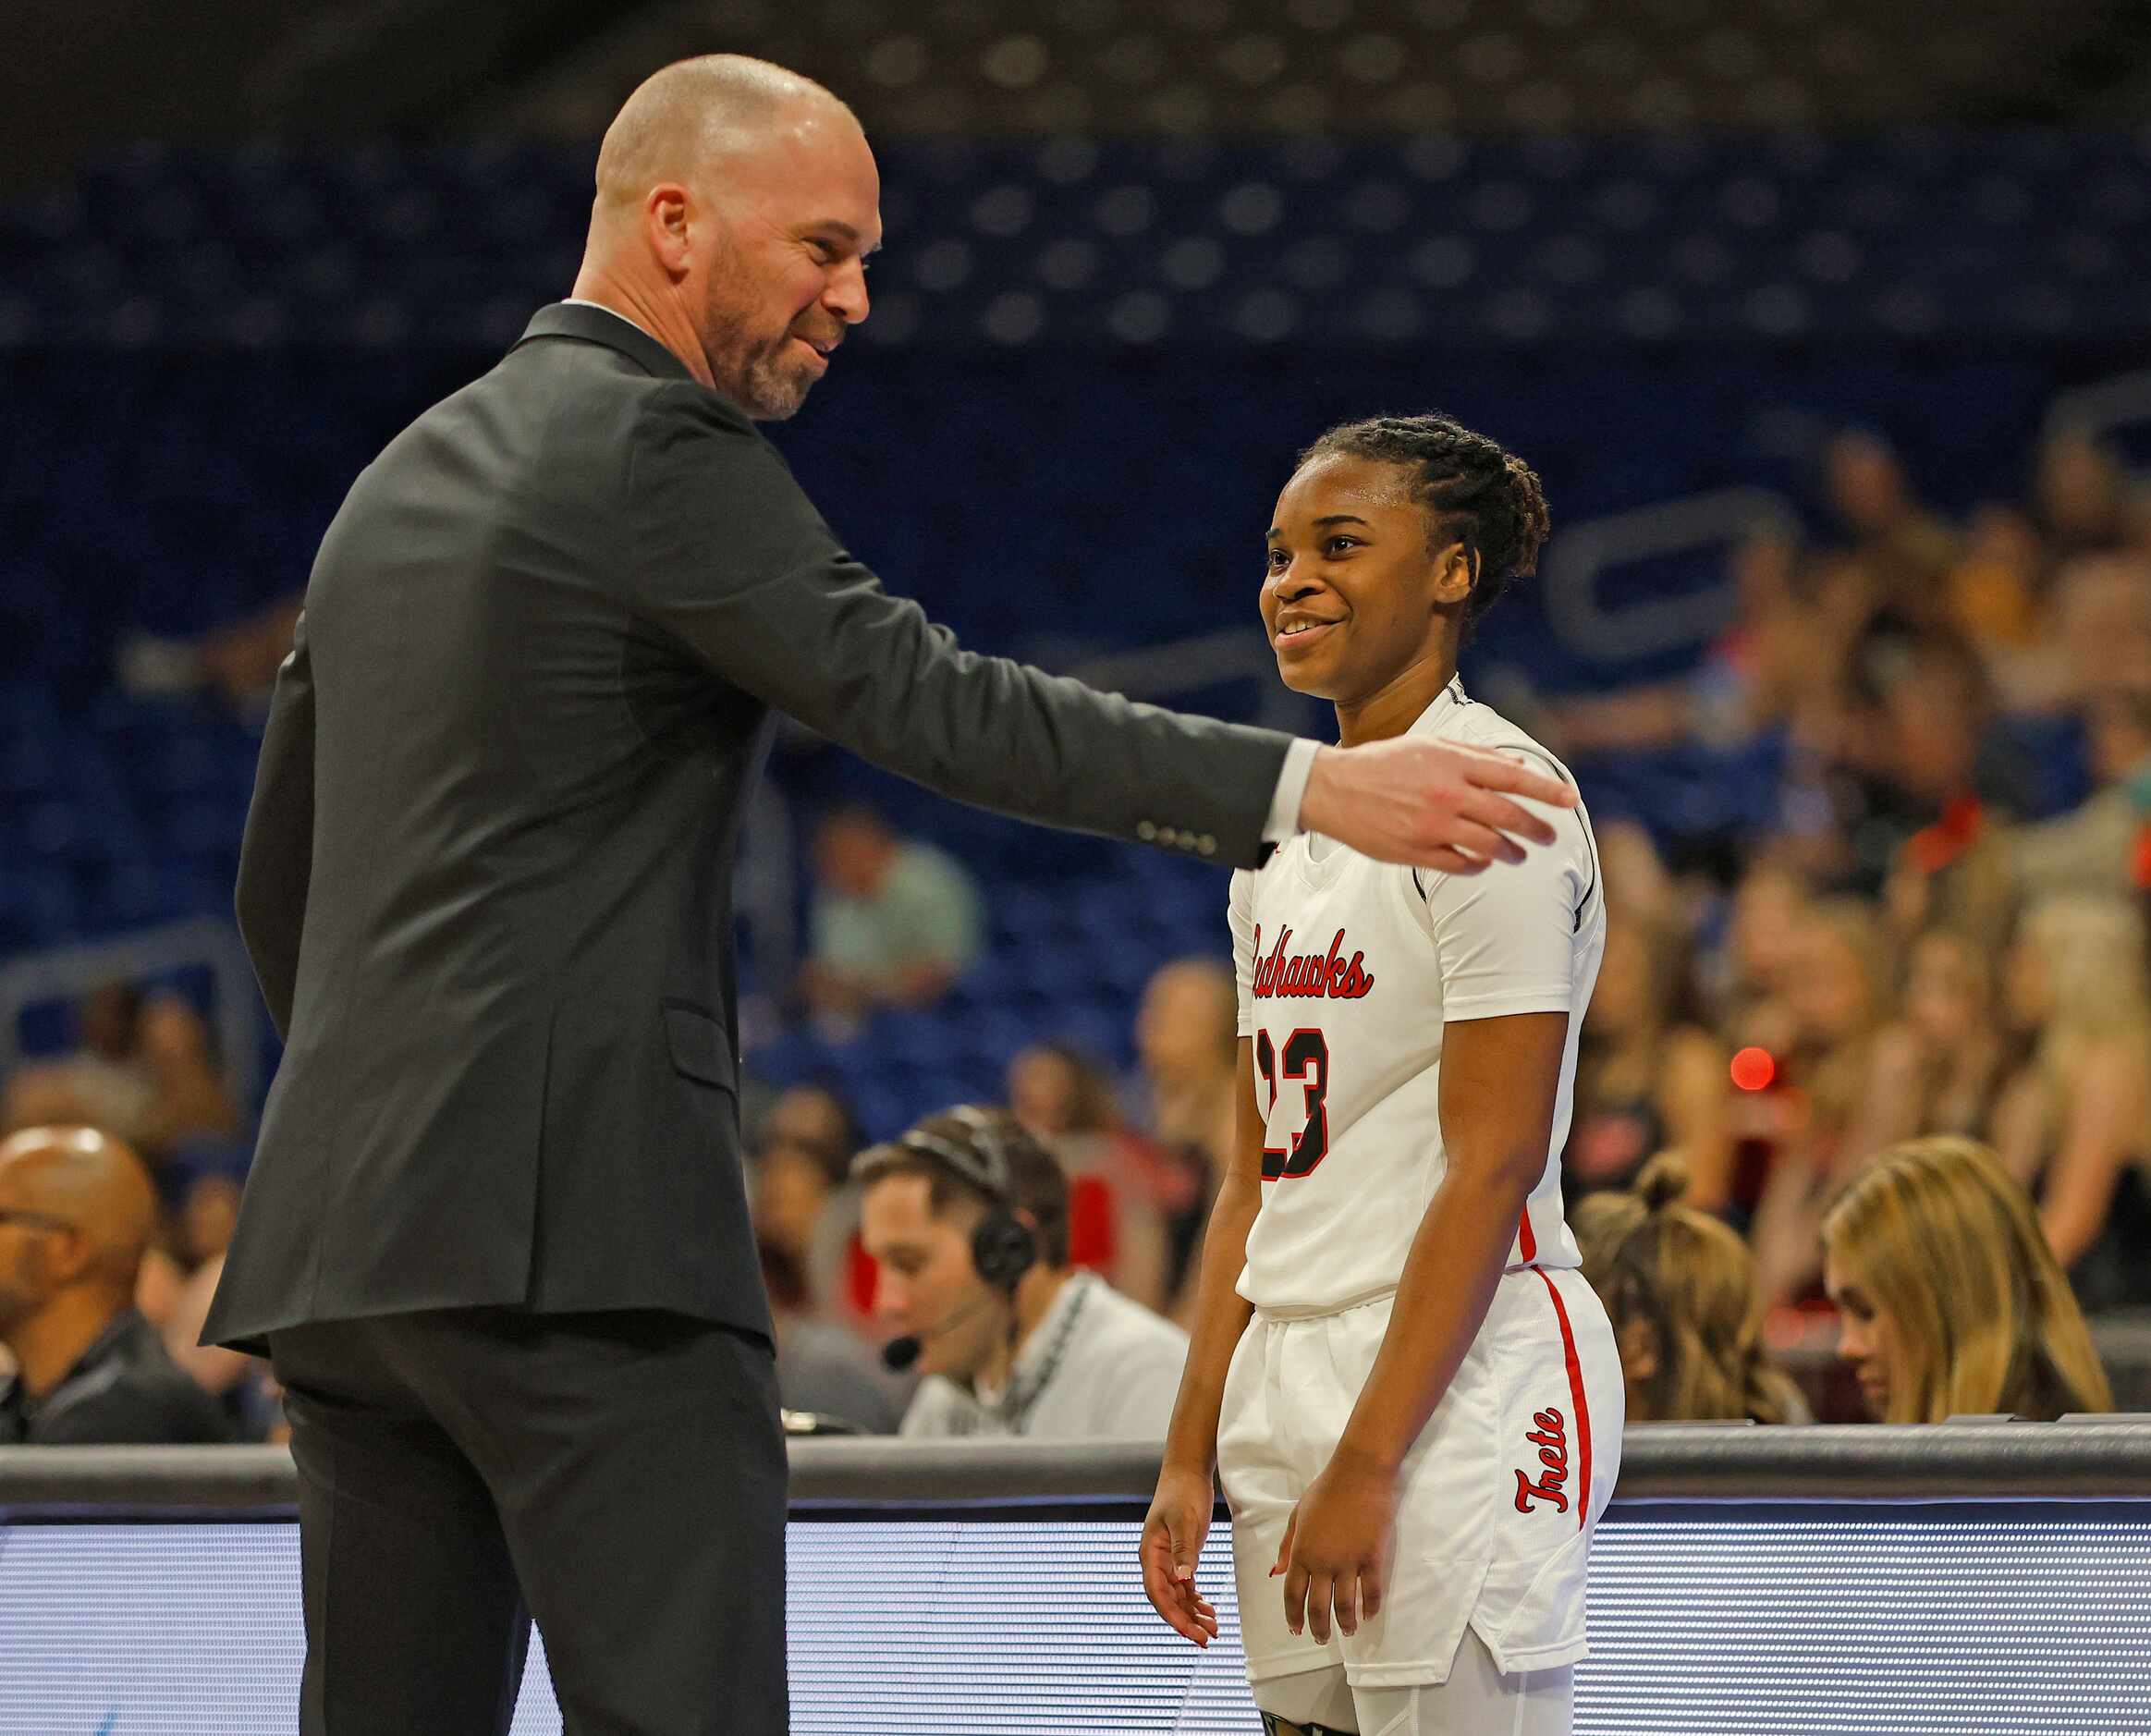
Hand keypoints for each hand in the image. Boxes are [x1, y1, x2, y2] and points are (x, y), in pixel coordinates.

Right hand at [1140, 1463, 1221, 1646]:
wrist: (1187, 1472)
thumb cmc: (1182, 1492)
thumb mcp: (1184, 1520)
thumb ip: (1183, 1549)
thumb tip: (1183, 1579)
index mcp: (1150, 1554)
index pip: (1157, 1593)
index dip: (1173, 1615)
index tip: (1190, 1632)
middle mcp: (1156, 1562)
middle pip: (1167, 1601)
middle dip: (1185, 1622)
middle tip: (1206, 1639)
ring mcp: (1168, 1562)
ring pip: (1178, 1597)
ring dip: (1193, 1615)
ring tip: (1213, 1630)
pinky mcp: (1182, 1558)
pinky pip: (1186, 1588)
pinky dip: (1197, 1602)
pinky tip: (1210, 1612)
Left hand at [1275, 1448, 1397, 1644]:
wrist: (1359, 1474)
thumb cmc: (1326, 1490)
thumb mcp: (1298, 1515)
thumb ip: (1287, 1545)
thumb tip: (1278, 1571)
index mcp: (1301, 1551)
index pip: (1293, 1593)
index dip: (1293, 1615)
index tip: (1295, 1629)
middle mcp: (1322, 1562)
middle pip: (1318, 1606)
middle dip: (1318, 1628)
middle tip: (1320, 1638)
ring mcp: (1349, 1562)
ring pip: (1345, 1605)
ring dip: (1345, 1623)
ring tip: (1347, 1631)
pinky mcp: (1372, 1558)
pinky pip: (1371, 1592)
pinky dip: (1370, 1608)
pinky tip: (1368, 1615)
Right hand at [1297, 738, 1574, 872]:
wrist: (1332, 789)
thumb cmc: (1382, 763)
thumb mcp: (1428, 744)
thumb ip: (1474, 755)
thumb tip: (1517, 764)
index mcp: (1452, 763)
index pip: (1512, 777)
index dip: (1546, 790)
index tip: (1571, 800)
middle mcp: (1446, 794)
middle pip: (1508, 816)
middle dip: (1537, 830)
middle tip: (1550, 837)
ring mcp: (1432, 825)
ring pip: (1489, 846)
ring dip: (1512, 853)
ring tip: (1519, 855)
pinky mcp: (1416, 851)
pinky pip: (1461, 865)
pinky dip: (1479, 865)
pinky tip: (1483, 862)